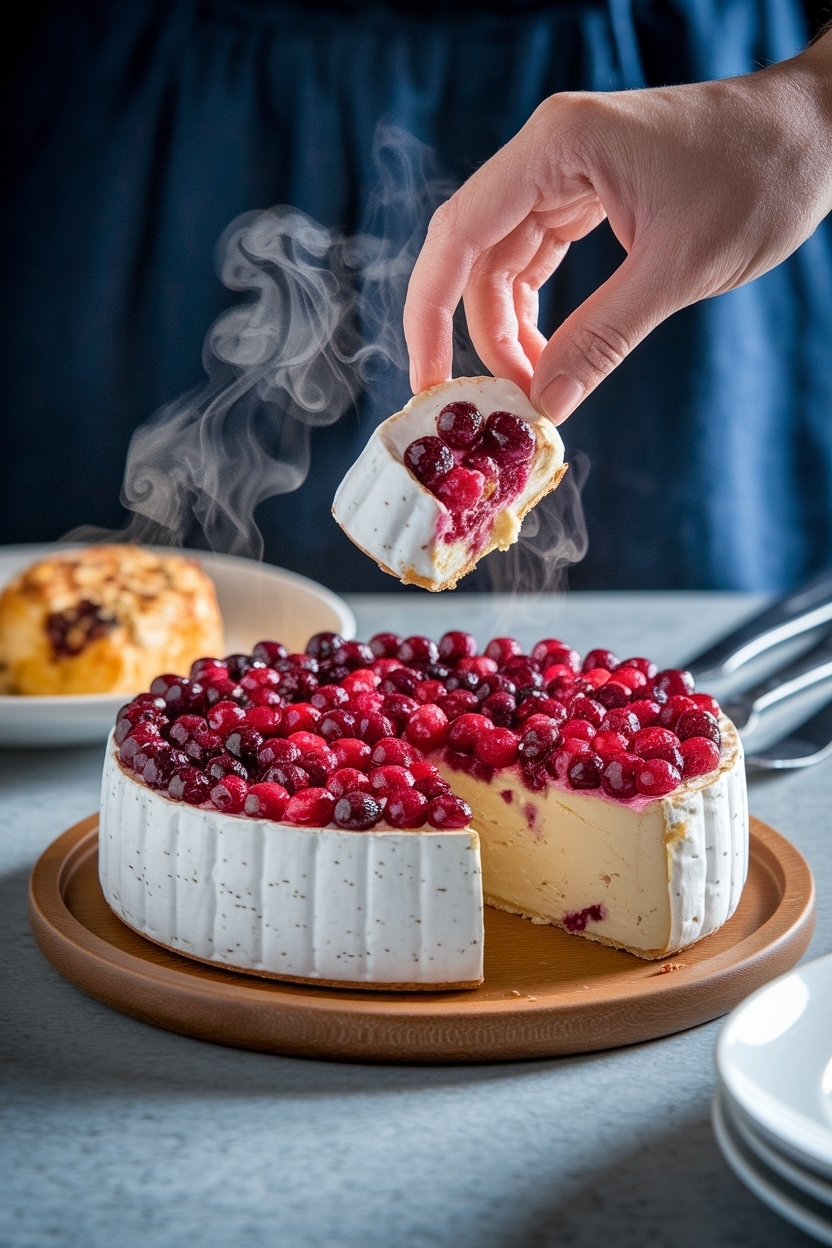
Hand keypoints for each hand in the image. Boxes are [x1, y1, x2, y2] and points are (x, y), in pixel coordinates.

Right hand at [403, 33, 831, 422]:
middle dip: (476, 332)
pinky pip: (538, 258)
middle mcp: (549, 153)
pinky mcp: (587, 192)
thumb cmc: (762, 178)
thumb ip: (601, 339)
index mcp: (558, 148)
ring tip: (534, 387)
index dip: (430, 313)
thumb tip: (542, 406)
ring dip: (508, 328)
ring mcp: (566, 171)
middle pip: (474, 253)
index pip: (459, 233)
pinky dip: (535, 310)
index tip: (429, 379)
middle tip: (492, 403)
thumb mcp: (677, 270)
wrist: (821, 131)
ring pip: (503, 262)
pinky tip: (549, 354)